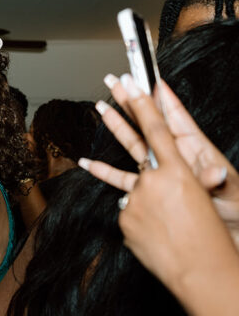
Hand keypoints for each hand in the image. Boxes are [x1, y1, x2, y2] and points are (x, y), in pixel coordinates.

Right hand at [79, 76, 238, 249]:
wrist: (223, 236)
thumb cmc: (235, 211)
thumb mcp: (231, 193)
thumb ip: (217, 181)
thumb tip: (215, 173)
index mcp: (195, 149)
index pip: (174, 118)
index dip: (161, 98)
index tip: (146, 79)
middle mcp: (175, 156)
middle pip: (149, 124)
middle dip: (132, 103)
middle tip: (117, 82)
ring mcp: (161, 172)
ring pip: (134, 145)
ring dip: (117, 128)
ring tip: (101, 108)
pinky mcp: (151, 190)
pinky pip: (123, 178)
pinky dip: (105, 172)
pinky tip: (90, 163)